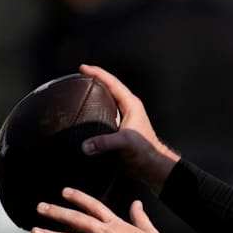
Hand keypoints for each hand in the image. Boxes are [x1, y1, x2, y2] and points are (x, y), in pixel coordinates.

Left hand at [31, 187, 163, 232]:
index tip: (64, 191)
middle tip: (40, 207)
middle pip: (78, 220)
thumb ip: (140, 216)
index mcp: (116, 225)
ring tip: (35, 232)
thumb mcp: (149, 230)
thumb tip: (137, 203)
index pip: (95, 206)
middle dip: (57, 212)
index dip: (78, 198)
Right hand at [79, 64, 178, 191]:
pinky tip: (86, 115)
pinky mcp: (121, 129)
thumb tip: (86, 145)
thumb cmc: (145, 151)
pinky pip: (105, 114)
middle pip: (110, 88)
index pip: (113, 83)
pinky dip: (95, 110)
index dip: (98, 73)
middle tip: (80, 75)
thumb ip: (106, 142)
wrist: (152, 165)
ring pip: (108, 101)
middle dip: (95, 80)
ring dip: (96, 95)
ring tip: (81, 91)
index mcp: (131, 105)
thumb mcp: (125, 143)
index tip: (83, 68)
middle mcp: (128, 109)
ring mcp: (125, 119)